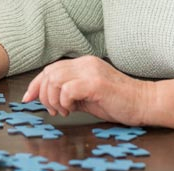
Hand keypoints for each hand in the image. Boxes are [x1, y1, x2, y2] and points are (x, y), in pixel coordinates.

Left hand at [23, 56, 152, 124]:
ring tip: (64, 111)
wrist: (144, 102)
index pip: (50, 69)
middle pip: (49, 73)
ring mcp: (90, 71)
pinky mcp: (96, 83)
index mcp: (83, 63)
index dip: (36, 84)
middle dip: (43, 94)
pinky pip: (68, 89)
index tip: (28, 98)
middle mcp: (85, 63)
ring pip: (55, 79)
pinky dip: (64, 101)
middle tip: (53, 110)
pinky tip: (72, 109)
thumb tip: (47, 97)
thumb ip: (68, 93)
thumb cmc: (118, 101)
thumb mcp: (87, 95)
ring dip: (53, 99)